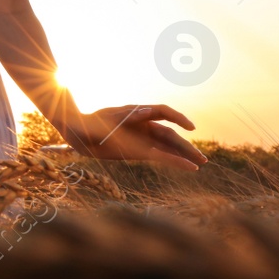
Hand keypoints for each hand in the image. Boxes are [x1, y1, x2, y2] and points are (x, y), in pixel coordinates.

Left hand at [61, 104, 208, 170]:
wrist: (76, 132)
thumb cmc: (90, 122)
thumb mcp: (106, 119)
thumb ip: (126, 116)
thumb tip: (146, 111)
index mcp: (137, 113)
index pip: (163, 112)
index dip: (178, 118)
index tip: (190, 127)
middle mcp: (142, 125)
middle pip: (169, 134)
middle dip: (186, 146)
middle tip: (203, 158)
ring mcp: (141, 138)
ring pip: (168, 146)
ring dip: (183, 154)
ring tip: (201, 163)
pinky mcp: (137, 150)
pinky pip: (159, 155)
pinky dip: (172, 161)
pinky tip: (185, 167)